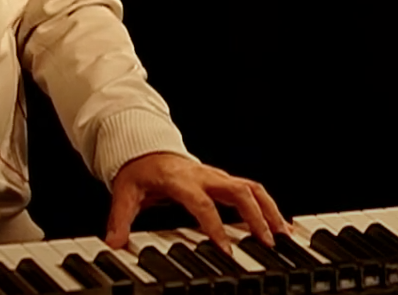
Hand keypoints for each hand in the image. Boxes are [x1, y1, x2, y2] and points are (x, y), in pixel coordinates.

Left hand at [105, 152, 286, 251]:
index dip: (215, 227)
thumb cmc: (140, 170)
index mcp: (180, 180)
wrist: (145, 148)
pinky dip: (268, 206)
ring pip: (252, 188)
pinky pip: (252, 190)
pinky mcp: (224, 180)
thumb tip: (113, 244)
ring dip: (270, 210)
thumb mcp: (125, 193)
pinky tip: (280, 224)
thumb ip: (120, 220)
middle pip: (239, 191)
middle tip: (267, 243)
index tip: (226, 249)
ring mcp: (216, 176)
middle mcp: (203, 176)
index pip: (202, 204)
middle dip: (256, 217)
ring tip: (284, 235)